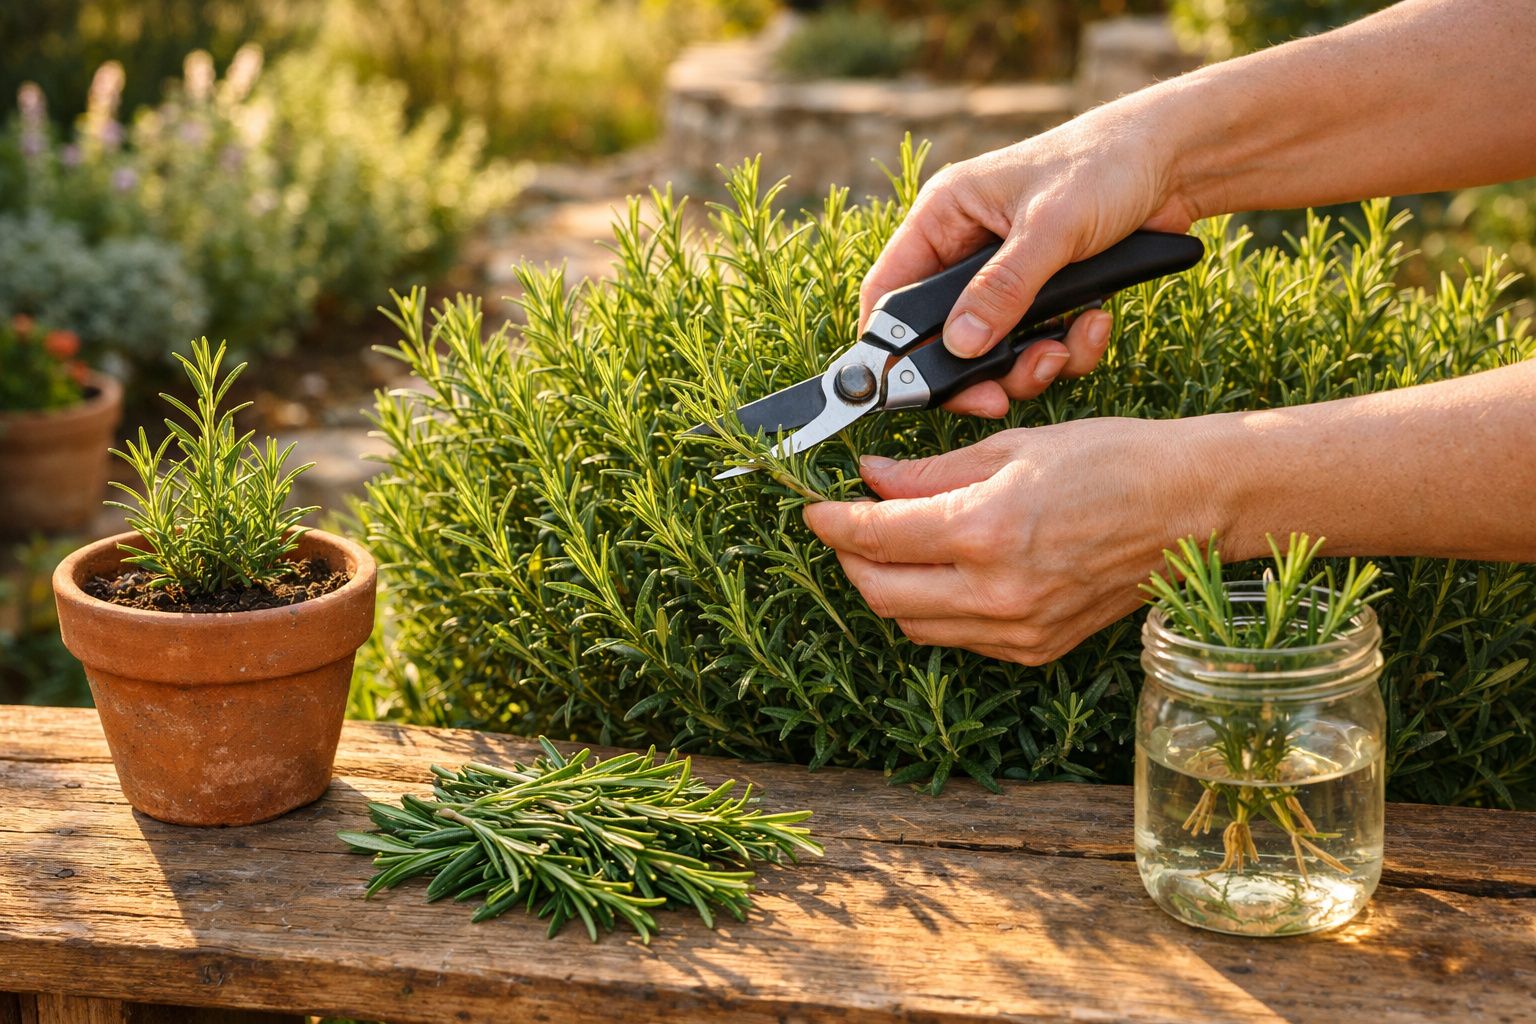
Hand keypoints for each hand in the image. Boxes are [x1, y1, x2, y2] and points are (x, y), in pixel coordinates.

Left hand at [802, 418, 1222, 664]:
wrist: (1190, 507)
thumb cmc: (1112, 462)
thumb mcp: (1012, 448)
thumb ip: (930, 473)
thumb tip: (870, 478)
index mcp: (986, 530)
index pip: (876, 537)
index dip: (831, 523)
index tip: (813, 508)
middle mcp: (997, 591)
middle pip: (880, 592)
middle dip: (849, 559)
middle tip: (845, 528)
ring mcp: (1018, 630)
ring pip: (913, 624)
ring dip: (888, 587)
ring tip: (891, 548)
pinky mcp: (1035, 650)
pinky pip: (958, 638)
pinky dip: (934, 609)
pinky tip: (942, 574)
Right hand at [861, 99, 1196, 417]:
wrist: (1176, 161)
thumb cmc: (1105, 165)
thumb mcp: (1050, 227)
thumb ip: (1003, 289)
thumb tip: (960, 347)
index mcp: (944, 217)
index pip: (889, 294)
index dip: (888, 347)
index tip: (908, 390)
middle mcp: (965, 250)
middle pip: (941, 337)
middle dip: (975, 372)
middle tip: (997, 399)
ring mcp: (1005, 278)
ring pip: (993, 352)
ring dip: (1029, 367)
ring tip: (1063, 351)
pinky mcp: (1045, 297)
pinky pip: (1039, 345)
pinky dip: (1068, 349)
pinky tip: (1097, 323)